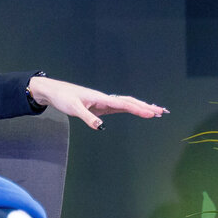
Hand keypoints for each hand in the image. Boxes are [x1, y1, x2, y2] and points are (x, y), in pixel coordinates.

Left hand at [26, 76, 165, 130]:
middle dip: (146, 107)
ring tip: (155, 111)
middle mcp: (105, 99)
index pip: (124, 104)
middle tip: (161, 111)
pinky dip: (131, 108)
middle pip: (130, 102)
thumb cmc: (64, 98)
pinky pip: (120, 106)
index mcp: (101, 98)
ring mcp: (104, 102)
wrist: (55, 91)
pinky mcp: (101, 105)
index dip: (138, 109)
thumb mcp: (74, 108)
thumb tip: (101, 126)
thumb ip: (87, 117)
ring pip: (127, 103)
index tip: (151, 113)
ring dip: (141, 107)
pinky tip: (138, 110)